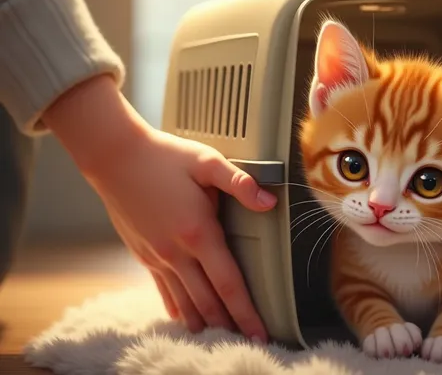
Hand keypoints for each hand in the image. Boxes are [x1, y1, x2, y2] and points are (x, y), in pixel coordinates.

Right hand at [41, 76, 276, 340]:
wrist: (114, 156)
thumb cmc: (165, 156)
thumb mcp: (207, 161)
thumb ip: (240, 183)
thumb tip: (270, 202)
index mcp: (198, 233)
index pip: (228, 284)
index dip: (246, 312)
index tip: (260, 333)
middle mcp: (177, 253)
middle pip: (208, 302)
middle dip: (230, 325)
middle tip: (248, 340)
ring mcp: (157, 257)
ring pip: (184, 302)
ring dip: (205, 322)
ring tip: (223, 336)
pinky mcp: (142, 254)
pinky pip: (163, 291)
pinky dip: (178, 309)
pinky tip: (186, 320)